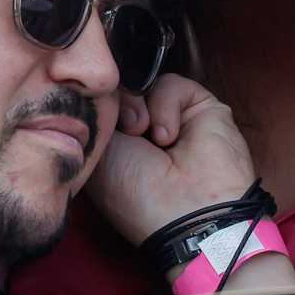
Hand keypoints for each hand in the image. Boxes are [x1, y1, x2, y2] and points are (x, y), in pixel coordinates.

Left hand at [87, 75, 260, 248]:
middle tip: (125, 132)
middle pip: (119, 89)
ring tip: (144, 135)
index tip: (93, 120)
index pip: (101, 105)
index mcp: (119, 146)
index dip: (94, 105)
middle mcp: (144, 131)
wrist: (185, 211)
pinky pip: (171, 84)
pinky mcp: (201, 107)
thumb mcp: (98, 156)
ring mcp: (173, 118)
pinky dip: (165, 106)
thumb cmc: (135, 195)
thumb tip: (101, 87)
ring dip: (138, 106)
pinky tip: (167, 137)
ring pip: (143, 83)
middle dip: (115, 104)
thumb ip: (97, 117)